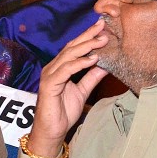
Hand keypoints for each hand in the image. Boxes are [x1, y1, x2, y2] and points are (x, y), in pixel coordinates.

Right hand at [29, 21, 109, 156]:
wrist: (52, 131)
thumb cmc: (63, 112)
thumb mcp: (82, 91)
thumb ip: (92, 77)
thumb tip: (107, 65)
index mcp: (60, 67)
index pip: (75, 48)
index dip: (88, 37)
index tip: (103, 28)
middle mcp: (53, 67)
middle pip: (72, 47)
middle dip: (88, 36)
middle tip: (103, 26)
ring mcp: (50, 75)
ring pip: (69, 55)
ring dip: (87, 47)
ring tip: (102, 41)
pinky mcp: (50, 84)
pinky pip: (66, 70)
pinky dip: (80, 63)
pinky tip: (92, 59)